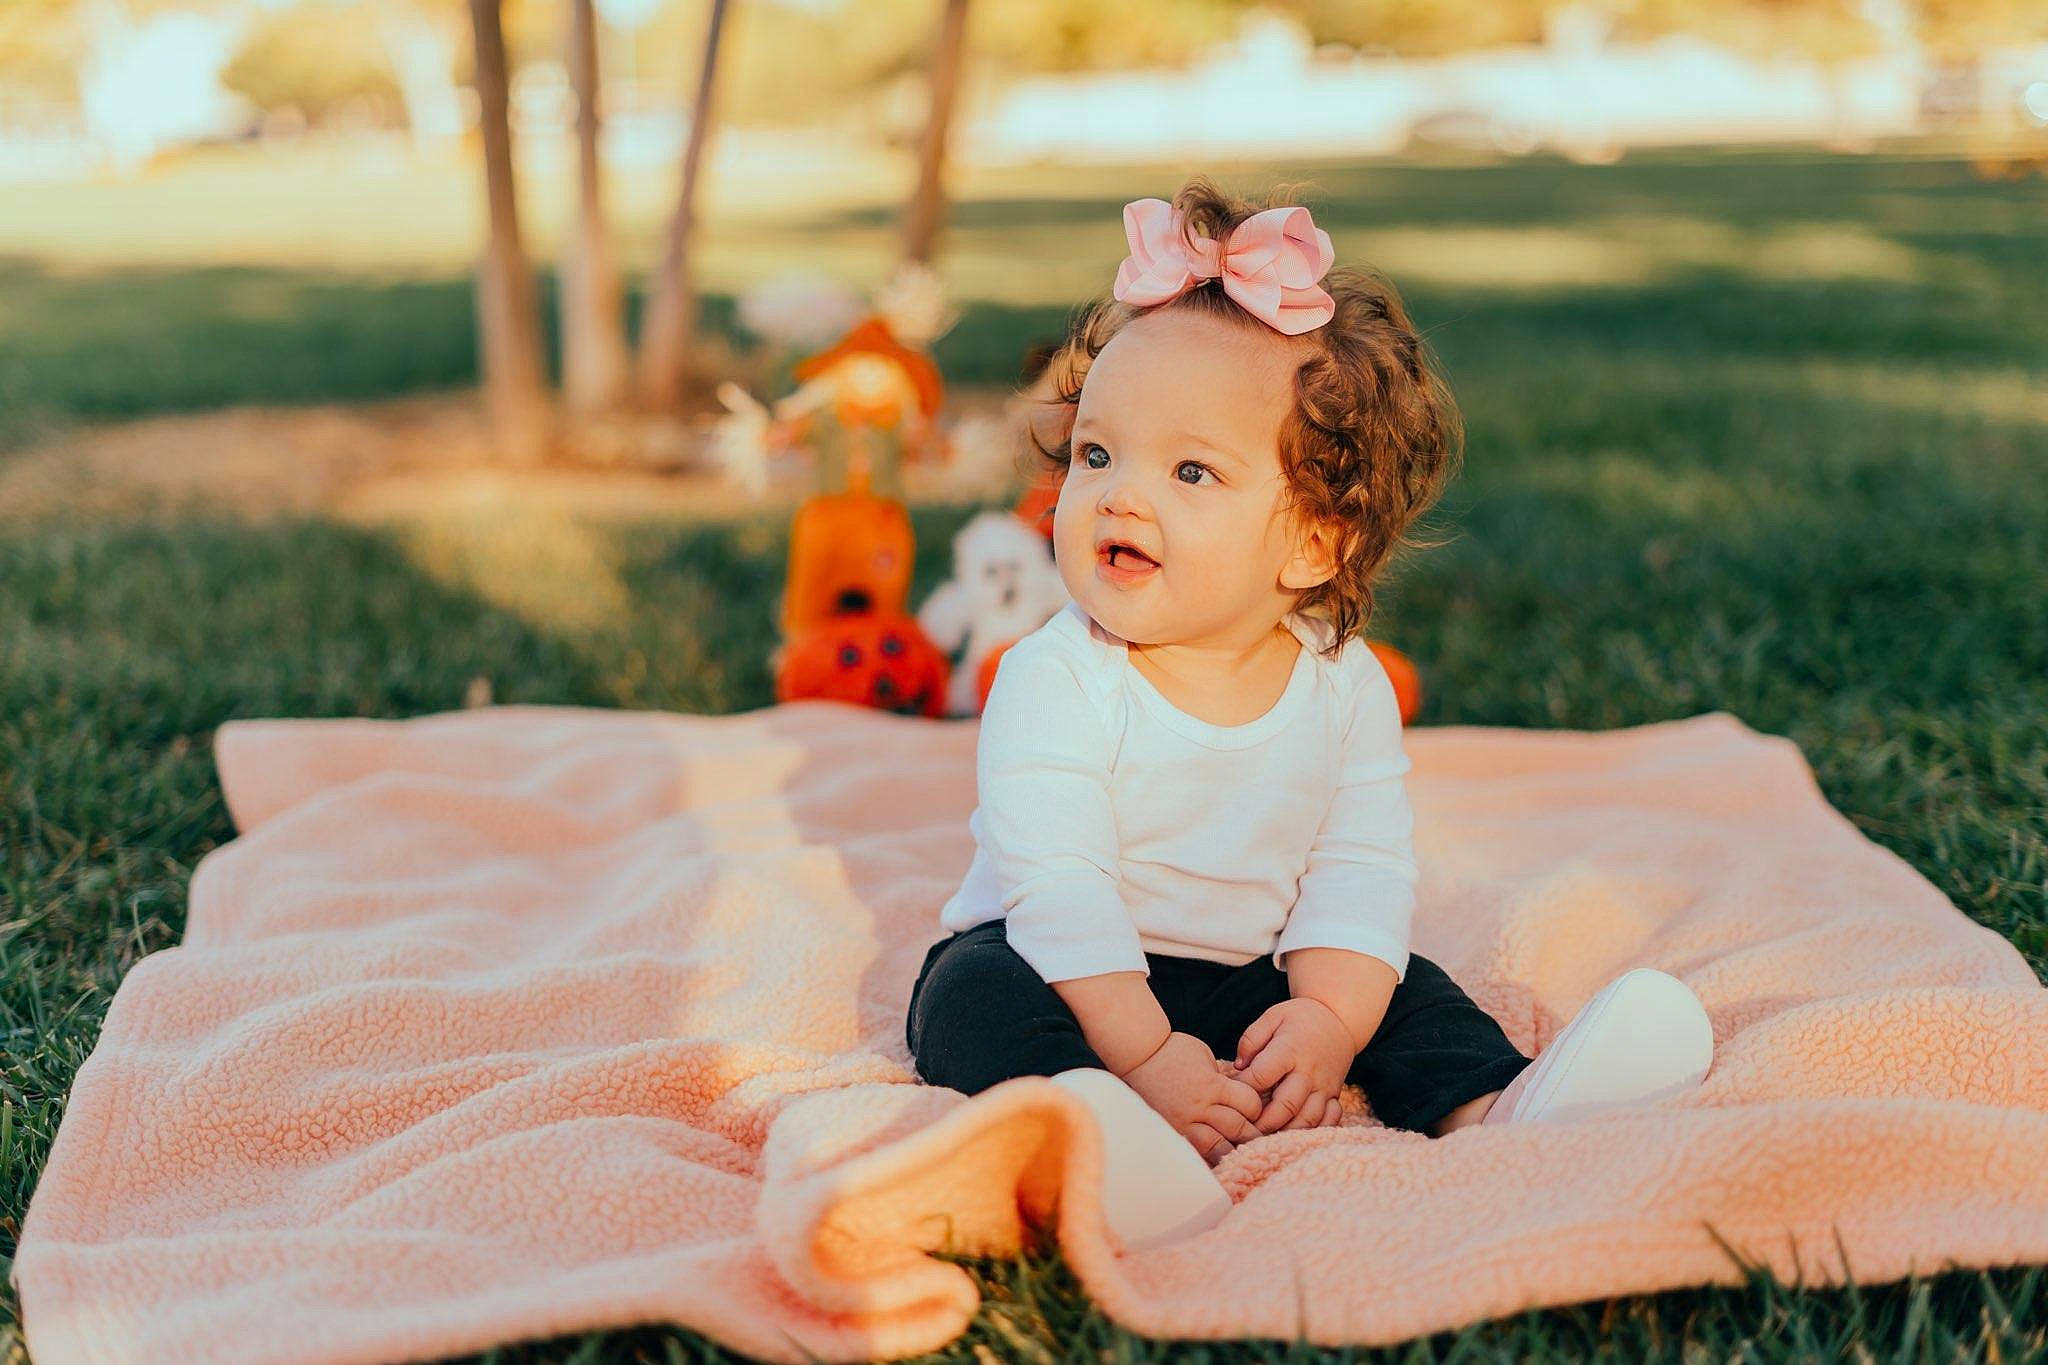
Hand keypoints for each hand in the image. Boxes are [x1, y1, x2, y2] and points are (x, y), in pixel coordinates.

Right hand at [1120, 1031, 1263, 1165]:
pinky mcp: (1173, 1132)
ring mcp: (1185, 1123)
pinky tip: (1217, 1160)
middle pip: (1238, 1129)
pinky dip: (1209, 1158)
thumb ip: (1226, 1075)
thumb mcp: (1206, 1056)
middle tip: (1257, 1138)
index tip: (1255, 1110)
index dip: (1257, 1108)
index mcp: (1212, 1084)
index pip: (1249, 1103)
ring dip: (1233, 1151)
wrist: (1140, 1057)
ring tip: (1241, 1153)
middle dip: (1252, 1134)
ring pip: (1219, 1148)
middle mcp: (1200, 1106)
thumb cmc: (1175, 1052)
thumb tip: (1248, 1088)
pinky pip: (1196, 1154)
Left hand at [1220, 998, 1356, 1132]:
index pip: (1261, 1076)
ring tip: (1267, 1136)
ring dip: (1287, 1132)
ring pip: (1308, 1119)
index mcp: (1289, 1050)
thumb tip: (1237, 1067)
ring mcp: (1325, 1085)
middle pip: (1286, 1105)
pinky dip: (1314, 1131)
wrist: (1338, 1018)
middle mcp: (1309, 1071)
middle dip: (1263, 1122)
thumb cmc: (1299, 1018)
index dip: (1243, 1088)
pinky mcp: (1335, 1095)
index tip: (1232, 1093)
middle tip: (1246, 1128)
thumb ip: (1250, 1040)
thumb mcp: (1272, 1016)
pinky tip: (1296, 1133)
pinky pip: (1329, 1120)